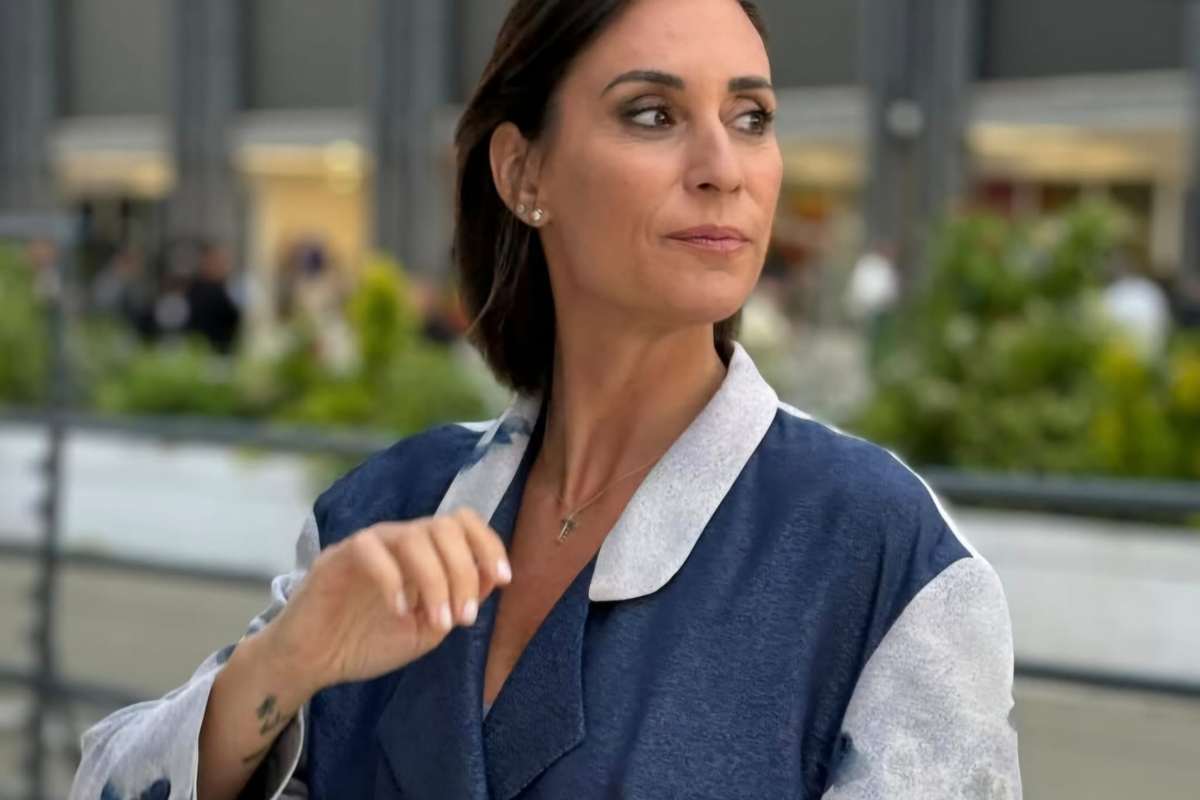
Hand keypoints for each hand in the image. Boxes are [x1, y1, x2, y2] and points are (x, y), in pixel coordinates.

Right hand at [262, 508, 511, 694]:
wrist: (314, 661)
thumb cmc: (370, 641)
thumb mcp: (428, 627)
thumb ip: (459, 601)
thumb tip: (495, 576)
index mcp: (424, 551)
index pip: (463, 523)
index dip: (488, 544)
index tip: (504, 578)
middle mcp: (399, 539)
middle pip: (445, 525)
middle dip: (464, 570)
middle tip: (464, 617)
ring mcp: (369, 544)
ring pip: (414, 536)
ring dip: (436, 581)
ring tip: (439, 621)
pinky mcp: (338, 557)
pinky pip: (372, 551)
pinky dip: (394, 581)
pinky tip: (400, 612)